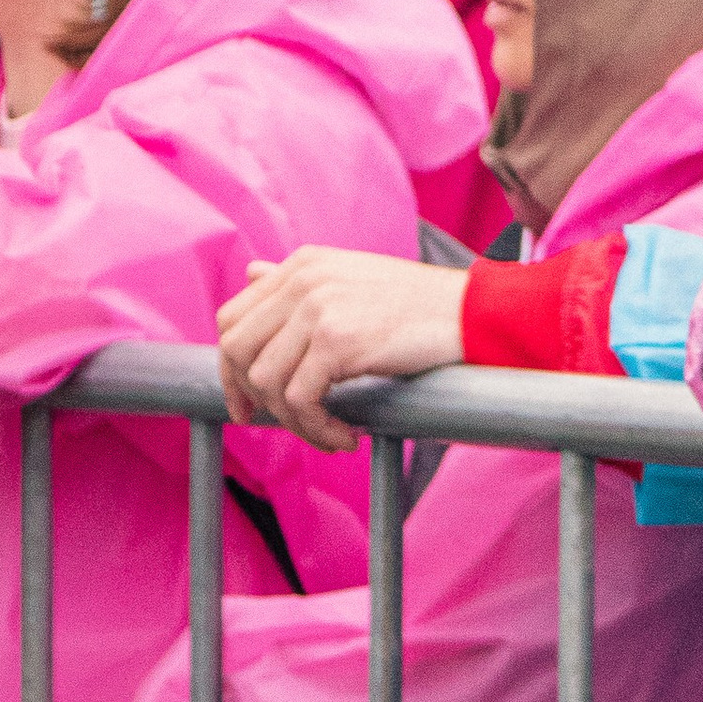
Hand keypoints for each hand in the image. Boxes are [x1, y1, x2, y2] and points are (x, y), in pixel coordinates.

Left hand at [218, 249, 466, 449]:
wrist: (471, 312)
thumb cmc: (420, 305)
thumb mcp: (352, 279)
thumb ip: (299, 282)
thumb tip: (252, 273)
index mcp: (302, 264)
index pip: (232, 318)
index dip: (231, 368)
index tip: (249, 401)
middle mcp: (302, 281)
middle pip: (235, 350)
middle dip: (248, 396)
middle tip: (271, 424)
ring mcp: (317, 308)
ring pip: (266, 381)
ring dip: (293, 421)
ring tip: (327, 432)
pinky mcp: (337, 341)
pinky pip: (300, 400)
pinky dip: (316, 429)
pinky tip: (347, 436)